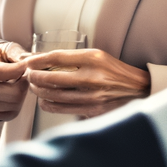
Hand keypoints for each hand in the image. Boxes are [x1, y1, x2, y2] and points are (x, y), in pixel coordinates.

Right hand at [0, 43, 31, 119]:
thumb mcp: (6, 49)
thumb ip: (17, 53)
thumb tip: (32, 61)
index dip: (16, 70)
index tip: (27, 65)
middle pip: (13, 93)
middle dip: (25, 82)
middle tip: (26, 74)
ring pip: (16, 103)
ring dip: (23, 92)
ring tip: (19, 82)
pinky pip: (13, 113)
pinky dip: (19, 103)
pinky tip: (15, 92)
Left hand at [24, 48, 152, 118]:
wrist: (138, 89)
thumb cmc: (116, 71)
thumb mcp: (98, 56)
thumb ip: (74, 58)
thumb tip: (45, 61)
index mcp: (94, 59)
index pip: (57, 57)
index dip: (38, 60)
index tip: (28, 61)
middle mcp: (92, 77)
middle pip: (51, 78)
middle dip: (34, 77)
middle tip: (28, 75)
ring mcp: (92, 96)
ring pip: (53, 96)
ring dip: (39, 91)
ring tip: (35, 87)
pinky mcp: (92, 110)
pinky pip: (62, 109)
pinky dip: (49, 105)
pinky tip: (45, 101)